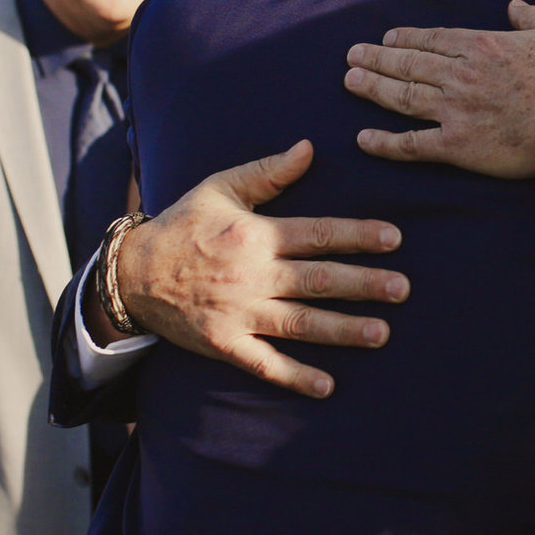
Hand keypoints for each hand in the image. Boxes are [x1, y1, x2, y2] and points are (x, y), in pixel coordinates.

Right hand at [113, 139, 407, 398]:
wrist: (131, 273)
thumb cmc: (182, 225)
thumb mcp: (219, 188)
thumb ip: (267, 172)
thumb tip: (309, 148)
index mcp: (255, 235)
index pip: (317, 234)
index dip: (357, 236)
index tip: (394, 239)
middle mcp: (252, 275)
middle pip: (318, 280)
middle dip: (363, 285)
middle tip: (403, 289)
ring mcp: (239, 313)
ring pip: (300, 323)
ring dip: (343, 330)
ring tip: (382, 333)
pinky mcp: (225, 344)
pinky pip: (265, 364)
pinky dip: (295, 376)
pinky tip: (327, 386)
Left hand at [346, 1, 534, 179]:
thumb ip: (529, 15)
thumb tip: (513, 6)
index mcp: (481, 46)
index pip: (432, 40)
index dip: (405, 39)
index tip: (386, 39)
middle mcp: (460, 75)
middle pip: (408, 65)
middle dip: (376, 59)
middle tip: (352, 56)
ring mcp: (455, 111)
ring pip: (403, 97)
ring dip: (373, 88)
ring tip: (351, 81)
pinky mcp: (457, 146)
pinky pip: (412, 144)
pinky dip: (384, 142)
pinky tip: (363, 139)